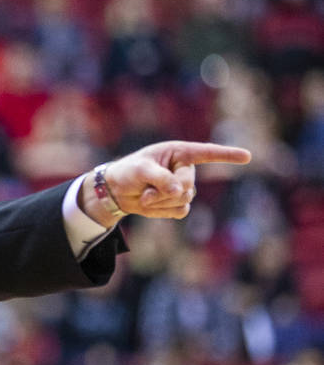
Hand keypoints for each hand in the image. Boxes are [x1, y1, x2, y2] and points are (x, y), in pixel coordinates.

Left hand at [79, 141, 251, 225]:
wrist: (117, 190)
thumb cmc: (128, 172)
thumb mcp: (140, 170)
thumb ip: (160, 178)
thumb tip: (180, 192)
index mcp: (179, 152)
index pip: (207, 153)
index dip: (227, 155)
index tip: (247, 156)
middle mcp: (185, 169)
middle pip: (189, 185)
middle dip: (167, 191)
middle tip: (147, 191)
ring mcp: (183, 188)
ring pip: (184, 200)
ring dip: (161, 202)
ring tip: (145, 195)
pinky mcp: (177, 204)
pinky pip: (179, 212)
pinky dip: (162, 211)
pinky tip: (150, 204)